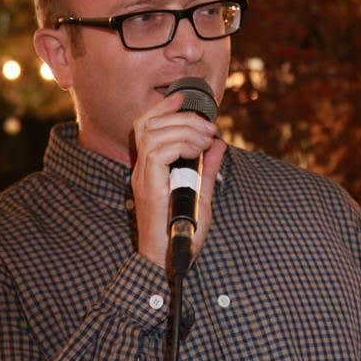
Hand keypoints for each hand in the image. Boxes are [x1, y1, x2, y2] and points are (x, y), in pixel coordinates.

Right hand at [131, 91, 225, 268]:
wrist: (169, 262)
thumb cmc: (182, 234)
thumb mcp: (201, 195)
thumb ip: (208, 169)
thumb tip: (219, 145)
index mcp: (149, 168)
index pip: (146, 126)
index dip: (163, 107)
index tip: (184, 98)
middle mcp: (141, 169)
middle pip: (149, 124)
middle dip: (182, 117)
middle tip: (209, 126)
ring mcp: (143, 177)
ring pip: (155, 134)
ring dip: (185, 129)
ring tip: (207, 137)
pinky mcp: (149, 187)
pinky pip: (159, 152)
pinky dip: (181, 144)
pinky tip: (198, 150)